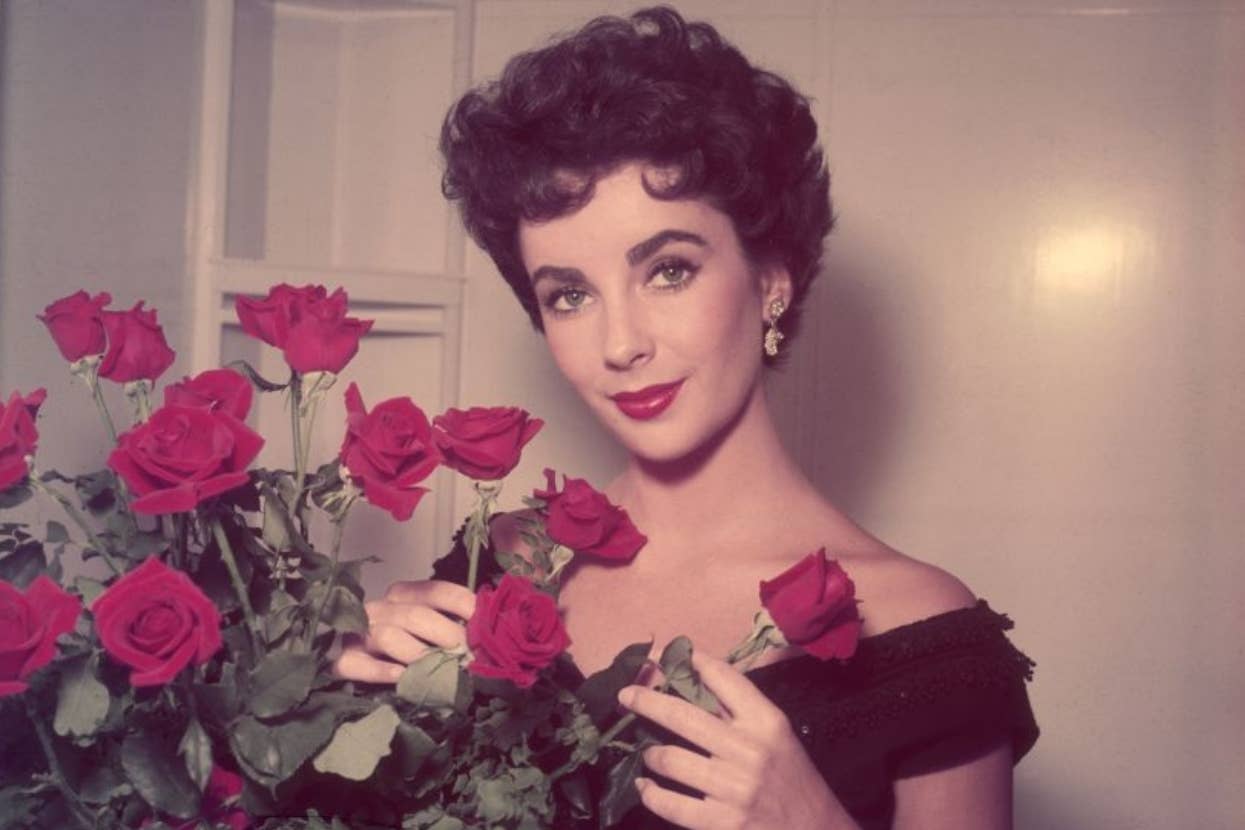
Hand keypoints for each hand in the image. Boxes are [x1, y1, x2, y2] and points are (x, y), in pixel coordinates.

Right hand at [331, 579, 474, 682]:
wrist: (369, 671)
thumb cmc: (413, 648)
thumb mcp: (435, 630)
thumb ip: (456, 622)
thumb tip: (487, 624)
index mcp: (404, 596)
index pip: (436, 591)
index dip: (462, 605)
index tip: (483, 624)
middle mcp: (380, 608)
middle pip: (414, 615)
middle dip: (446, 636)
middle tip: (467, 656)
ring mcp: (359, 634)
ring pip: (387, 635)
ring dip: (418, 654)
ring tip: (439, 671)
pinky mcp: (344, 661)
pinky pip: (356, 663)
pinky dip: (380, 670)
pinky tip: (401, 677)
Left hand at [618, 650, 854, 829]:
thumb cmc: (791, 777)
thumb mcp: (776, 734)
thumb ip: (739, 707)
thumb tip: (691, 674)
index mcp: (765, 721)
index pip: (721, 678)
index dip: (686, 661)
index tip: (659, 655)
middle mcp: (749, 750)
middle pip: (682, 714)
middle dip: (646, 701)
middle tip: (626, 695)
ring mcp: (734, 789)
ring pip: (670, 760)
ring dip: (651, 754)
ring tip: (648, 753)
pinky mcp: (722, 823)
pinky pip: (671, 805)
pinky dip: (651, 794)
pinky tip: (646, 787)